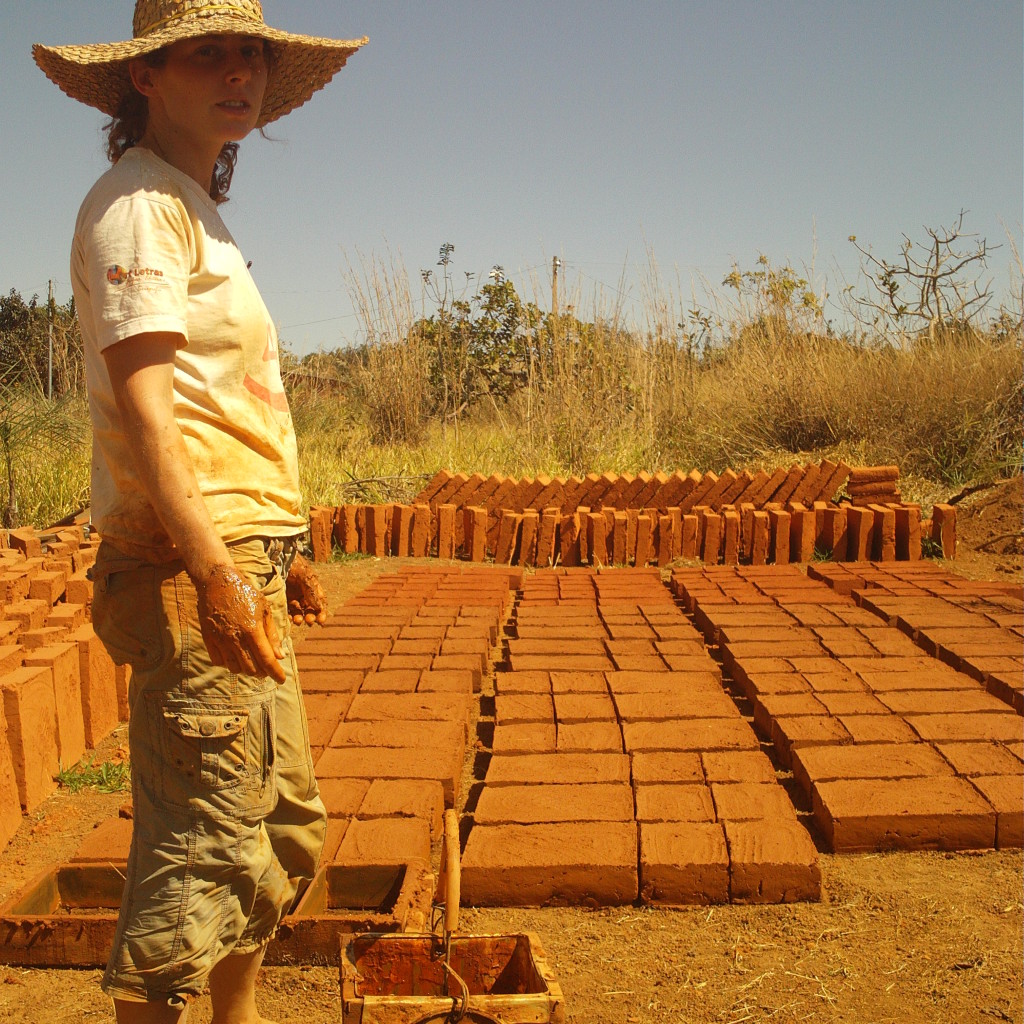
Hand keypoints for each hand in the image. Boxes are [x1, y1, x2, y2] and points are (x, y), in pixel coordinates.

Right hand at [194, 563, 285, 682]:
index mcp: (253, 629)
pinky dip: (228, 663)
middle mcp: (236, 637)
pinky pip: (218, 661)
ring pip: (234, 668)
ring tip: (252, 663)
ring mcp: (220, 639)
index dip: (275, 673)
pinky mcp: (208, 638)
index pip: (266, 659)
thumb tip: (280, 656)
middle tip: (266, 669)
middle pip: (251, 668)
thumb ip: (272, 634)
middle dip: (262, 672)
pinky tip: (235, 656)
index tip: (281, 680)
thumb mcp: (264, 610)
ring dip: (245, 669)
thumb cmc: (246, 594)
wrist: (218, 581)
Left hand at [286, 554, 329, 625]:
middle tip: (309, 621)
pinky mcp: (280, 598)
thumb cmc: (291, 563)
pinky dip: (287, 617)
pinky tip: (288, 619)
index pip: (320, 602)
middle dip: (311, 616)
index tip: (321, 620)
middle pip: (309, 609)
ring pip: (298, 611)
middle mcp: (302, 592)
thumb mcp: (304, 575)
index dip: (322, 612)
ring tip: (298, 620)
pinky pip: (285, 610)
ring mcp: (291, 595)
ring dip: (300, 618)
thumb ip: (312, 591)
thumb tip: (319, 608)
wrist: (273, 555)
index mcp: (312, 586)